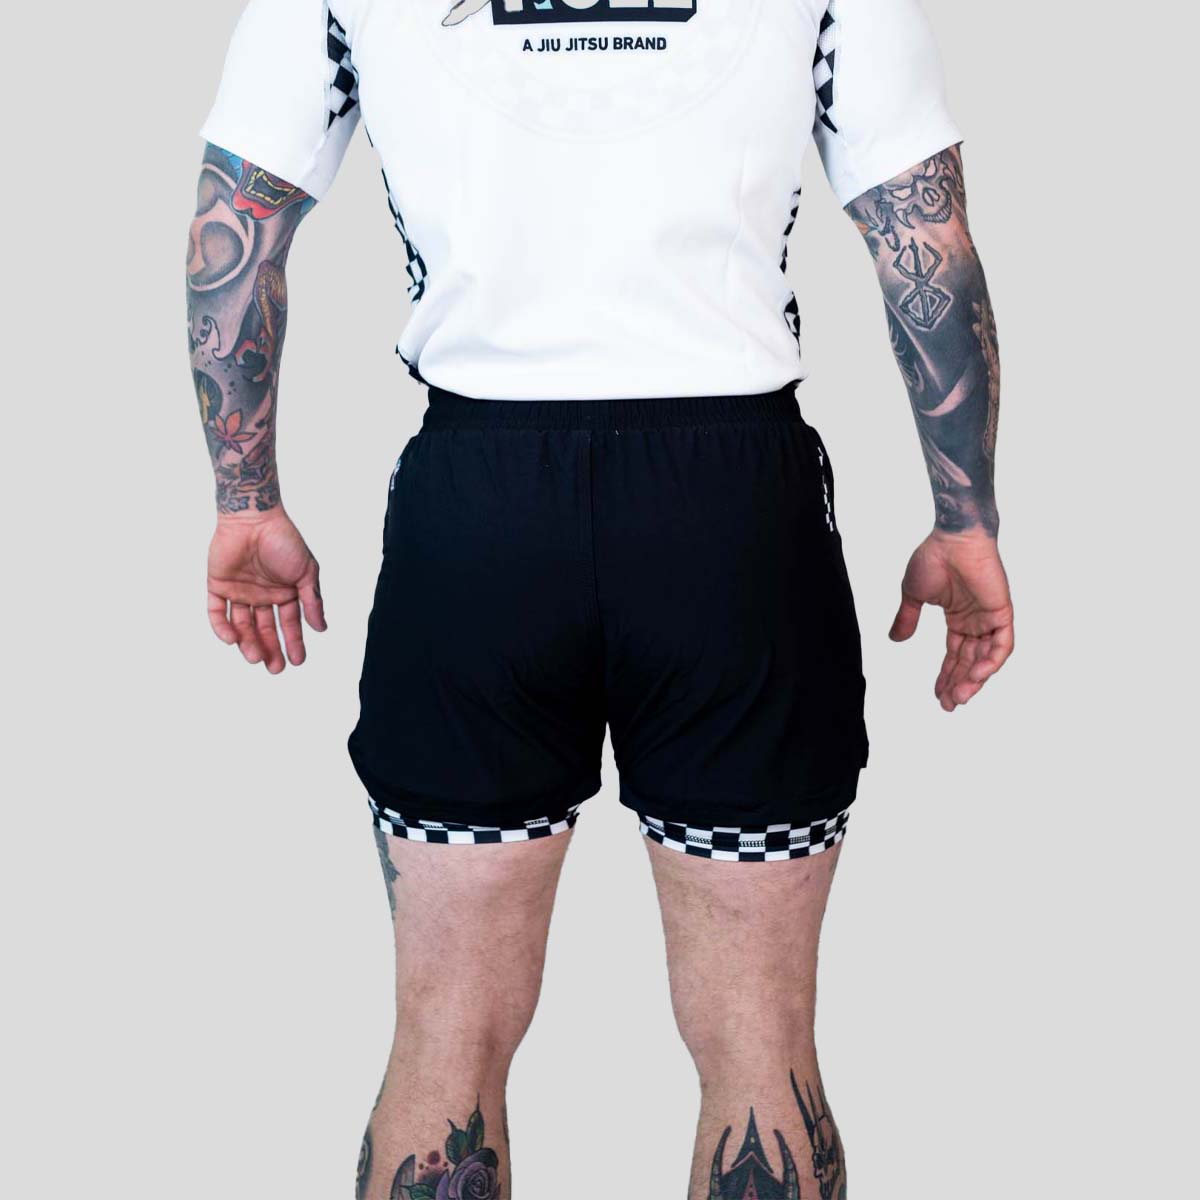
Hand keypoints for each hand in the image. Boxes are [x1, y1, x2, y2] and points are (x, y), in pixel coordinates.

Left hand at [206, 511, 326, 672]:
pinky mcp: (218, 586)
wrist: (254, 518)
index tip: (297, 661)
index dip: (293, 643)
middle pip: (264, 630)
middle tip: (275, 668)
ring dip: (248, 643)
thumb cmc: (284, 540)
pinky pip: (217, 613)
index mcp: (284, 592)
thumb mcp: (306, 572)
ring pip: (242, 626)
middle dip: (270, 650)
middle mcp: (262, 596)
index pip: (288, 624)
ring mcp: (239, 592)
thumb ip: (312, 600)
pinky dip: (223, 628)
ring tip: (255, 657)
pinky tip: (232, 639)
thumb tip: (321, 629)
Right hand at [889, 531, 1013, 711]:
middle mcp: (976, 621)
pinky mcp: (1002, 612)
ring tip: (959, 697)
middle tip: (948, 705)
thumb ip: (907, 618)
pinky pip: (1002, 644)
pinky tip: (975, 676)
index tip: (938, 696)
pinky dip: (991, 662)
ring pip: (986, 658)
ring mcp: (990, 618)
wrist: (952, 538)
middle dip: (958, 685)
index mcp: (958, 618)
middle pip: (969, 662)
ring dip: (974, 679)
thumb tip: (895, 640)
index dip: (946, 676)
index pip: (954, 655)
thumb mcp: (913, 594)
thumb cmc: (933, 557)